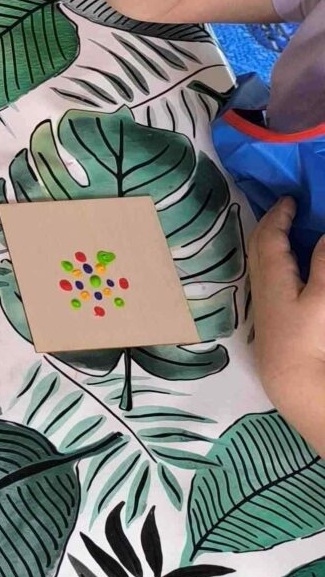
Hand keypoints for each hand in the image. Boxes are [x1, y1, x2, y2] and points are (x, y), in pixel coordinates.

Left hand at [250, 199, 324, 436]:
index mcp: (272, 273)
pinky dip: (272, 255)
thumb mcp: (322, 298)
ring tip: (286, 227)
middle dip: (271, 222)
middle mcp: (261, 281)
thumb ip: (323, 264)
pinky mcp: (266, 311)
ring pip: (259, 258)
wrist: (290, 377)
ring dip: (270, 238)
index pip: (270, 234)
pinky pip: (264, 270)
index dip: (280, 214)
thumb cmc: (308, 337)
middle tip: (287, 208)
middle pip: (258, 243)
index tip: (291, 199)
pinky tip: (285, 260)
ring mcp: (261, 297)